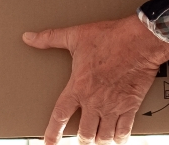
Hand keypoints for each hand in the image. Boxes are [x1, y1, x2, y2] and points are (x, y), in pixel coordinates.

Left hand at [23, 15, 168, 144]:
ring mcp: (113, 107)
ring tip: (97, 137)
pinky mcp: (130, 107)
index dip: (52, 133)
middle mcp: (94, 102)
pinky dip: (119, 138)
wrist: (139, 41)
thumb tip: (29, 37)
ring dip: (99, 140)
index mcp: (78, 87)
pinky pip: (124, 132)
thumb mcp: (76, 35)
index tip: (49, 142)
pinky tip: (117, 137)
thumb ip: (50, 38)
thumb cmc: (110, 37)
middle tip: (81, 136)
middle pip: (84, 134)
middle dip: (81, 138)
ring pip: (102, 137)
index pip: (59, 116)